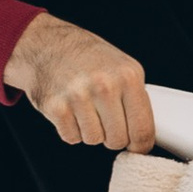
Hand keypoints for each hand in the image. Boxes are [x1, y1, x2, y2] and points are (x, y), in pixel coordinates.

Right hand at [5, 11, 156, 151]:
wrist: (47, 44)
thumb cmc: (88, 58)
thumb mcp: (122, 67)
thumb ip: (136, 98)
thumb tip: (145, 135)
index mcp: (128, 76)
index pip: (142, 128)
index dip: (140, 145)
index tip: (137, 147)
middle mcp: (105, 85)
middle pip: (118, 140)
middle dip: (112, 136)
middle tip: (105, 120)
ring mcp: (79, 96)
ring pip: (94, 140)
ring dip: (90, 131)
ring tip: (85, 109)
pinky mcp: (56, 107)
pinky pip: (72, 137)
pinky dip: (71, 129)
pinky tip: (70, 110)